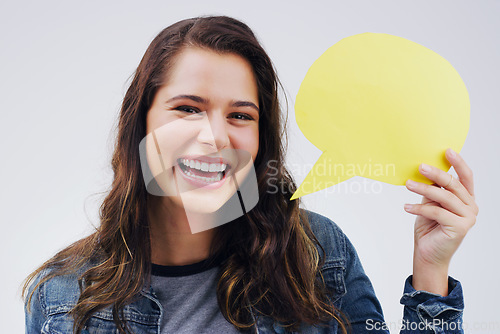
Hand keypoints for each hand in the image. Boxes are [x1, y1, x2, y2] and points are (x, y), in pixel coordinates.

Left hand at [404, 148, 477, 294]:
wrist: (427, 253)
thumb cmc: (429, 227)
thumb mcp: (430, 203)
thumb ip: (432, 190)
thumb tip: (424, 170)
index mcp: (466, 198)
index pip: (466, 177)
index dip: (458, 163)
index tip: (447, 150)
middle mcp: (471, 207)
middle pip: (454, 185)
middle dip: (436, 174)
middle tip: (419, 166)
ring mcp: (468, 218)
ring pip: (444, 197)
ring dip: (423, 189)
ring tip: (408, 184)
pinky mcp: (460, 228)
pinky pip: (437, 212)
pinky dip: (419, 208)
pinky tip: (406, 207)